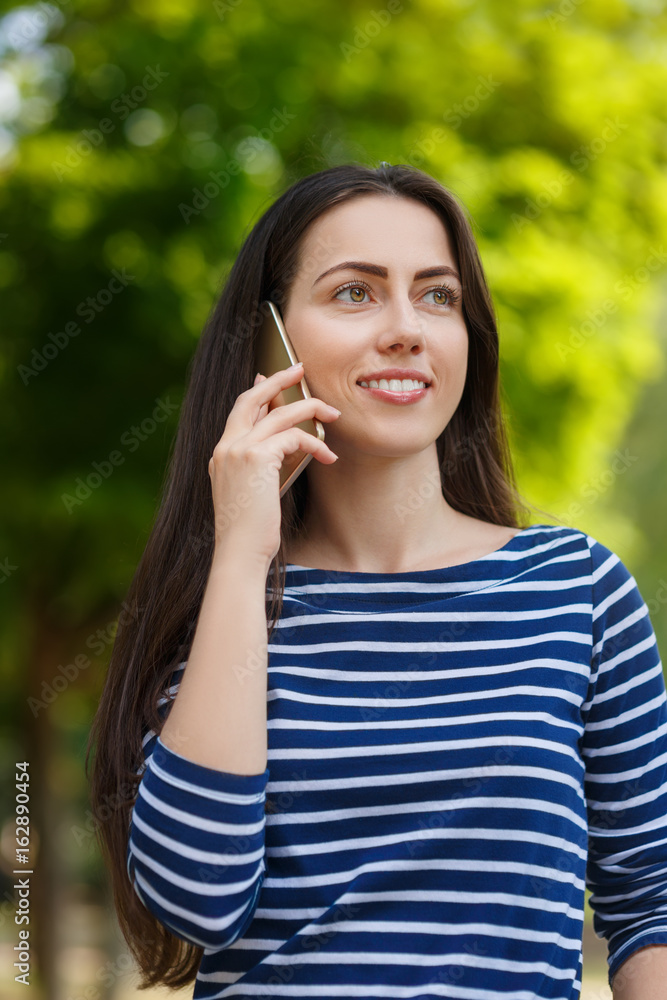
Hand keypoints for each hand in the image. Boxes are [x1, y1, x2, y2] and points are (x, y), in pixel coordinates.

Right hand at [208, 364, 339, 569]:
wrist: (239, 552)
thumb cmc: (249, 531)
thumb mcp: (252, 493)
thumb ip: (261, 466)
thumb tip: (287, 448)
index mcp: (221, 453)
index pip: (239, 410)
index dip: (257, 390)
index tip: (269, 377)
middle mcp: (225, 446)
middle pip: (252, 397)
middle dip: (278, 379)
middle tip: (300, 368)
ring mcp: (238, 450)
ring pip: (280, 413)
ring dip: (312, 409)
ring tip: (333, 414)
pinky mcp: (257, 458)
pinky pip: (294, 437)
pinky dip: (315, 444)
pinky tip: (328, 456)